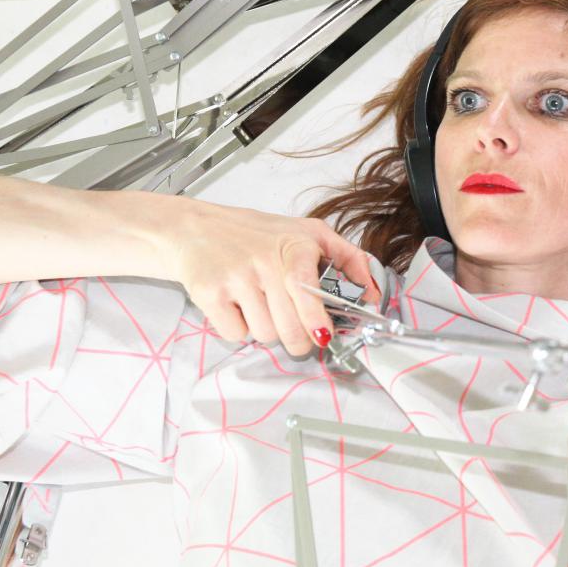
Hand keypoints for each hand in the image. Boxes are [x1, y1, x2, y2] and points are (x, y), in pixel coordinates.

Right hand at [155, 200, 381, 357]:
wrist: (194, 228)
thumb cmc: (256, 234)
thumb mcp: (308, 233)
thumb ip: (348, 258)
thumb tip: (373, 294)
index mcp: (293, 244)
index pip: (304, 287)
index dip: (314, 316)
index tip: (323, 335)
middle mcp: (263, 260)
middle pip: (288, 325)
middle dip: (298, 338)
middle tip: (299, 333)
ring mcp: (235, 277)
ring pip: (264, 334)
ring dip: (266, 330)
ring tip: (260, 304)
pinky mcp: (208, 293)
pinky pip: (235, 334)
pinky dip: (238, 329)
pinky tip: (237, 306)